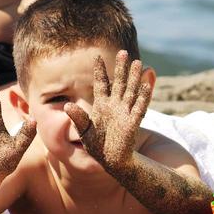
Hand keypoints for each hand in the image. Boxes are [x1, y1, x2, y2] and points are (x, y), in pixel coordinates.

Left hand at [63, 50, 151, 173]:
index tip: (97, 56)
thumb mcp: (84, 132)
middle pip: (119, 83)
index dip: (99, 70)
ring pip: (131, 91)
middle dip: (121, 68)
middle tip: (123, 52)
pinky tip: (146, 84)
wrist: (111, 161)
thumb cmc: (97, 146)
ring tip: (138, 63)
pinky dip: (143, 96)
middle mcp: (115, 106)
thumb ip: (78, 118)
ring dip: (135, 78)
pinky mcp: (133, 123)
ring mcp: (125, 113)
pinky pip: (140, 107)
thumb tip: (66, 106)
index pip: (101, 84)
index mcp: (102, 105)